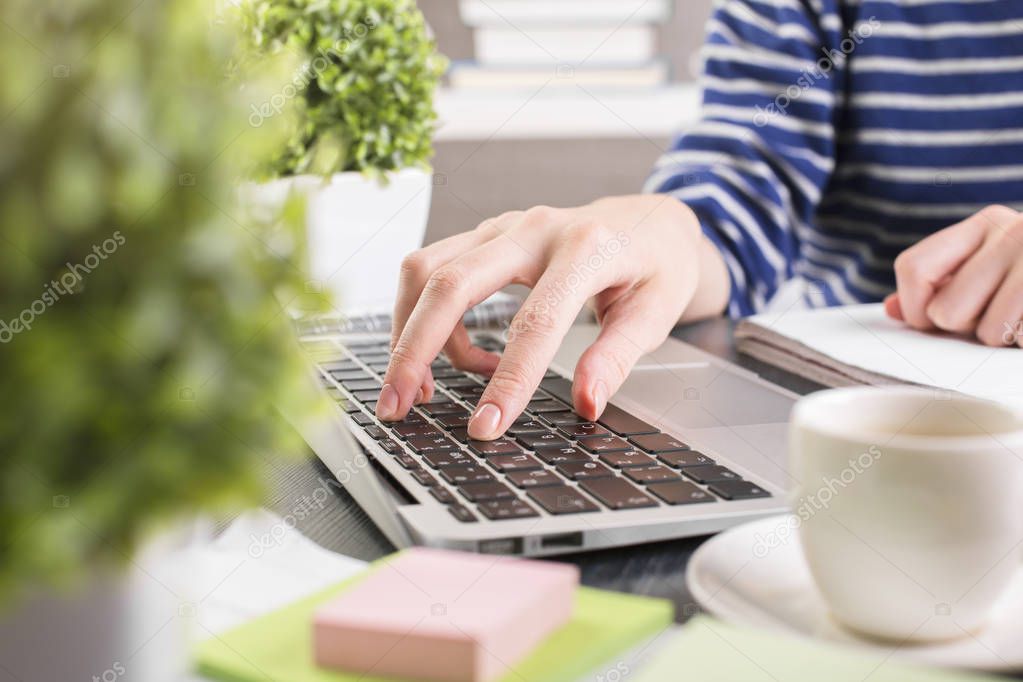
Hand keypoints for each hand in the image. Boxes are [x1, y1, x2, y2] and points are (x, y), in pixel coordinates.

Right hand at [375, 195, 729, 438]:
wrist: (650, 220)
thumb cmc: (657, 266)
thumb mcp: (657, 313)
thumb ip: (617, 357)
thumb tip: (586, 403)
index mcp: (587, 248)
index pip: (535, 321)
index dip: (508, 379)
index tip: (486, 426)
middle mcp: (535, 229)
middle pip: (452, 282)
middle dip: (414, 348)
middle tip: (397, 405)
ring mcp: (504, 227)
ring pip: (426, 269)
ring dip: (408, 332)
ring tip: (422, 390)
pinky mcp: (486, 236)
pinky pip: (433, 269)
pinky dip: (424, 317)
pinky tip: (454, 359)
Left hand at [885, 205, 1022, 346]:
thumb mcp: (987, 271)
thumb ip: (936, 287)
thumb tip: (892, 309)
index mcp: (985, 223)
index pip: (912, 268)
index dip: (913, 306)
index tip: (931, 318)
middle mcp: (1014, 233)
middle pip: (944, 310)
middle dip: (963, 326)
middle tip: (996, 311)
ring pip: (987, 332)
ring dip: (1001, 337)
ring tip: (1021, 315)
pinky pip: (1020, 338)